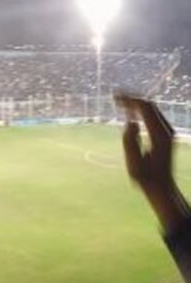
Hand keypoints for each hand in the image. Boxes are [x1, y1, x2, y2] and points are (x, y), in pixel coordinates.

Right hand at [115, 94, 185, 231]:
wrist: (161, 186)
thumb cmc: (145, 178)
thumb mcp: (134, 164)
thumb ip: (130, 142)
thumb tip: (131, 122)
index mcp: (159, 135)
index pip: (145, 108)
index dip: (129, 100)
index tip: (114, 97)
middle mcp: (166, 130)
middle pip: (149, 105)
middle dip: (132, 98)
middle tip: (114, 97)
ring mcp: (167, 131)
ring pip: (152, 109)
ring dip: (136, 103)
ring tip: (119, 101)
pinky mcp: (165, 134)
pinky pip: (152, 114)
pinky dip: (140, 109)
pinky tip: (129, 111)